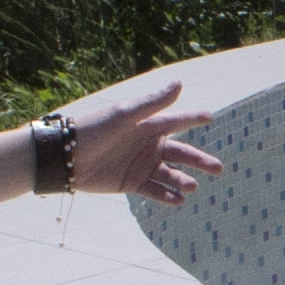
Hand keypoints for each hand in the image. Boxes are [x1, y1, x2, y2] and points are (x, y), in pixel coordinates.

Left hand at [67, 79, 223, 209]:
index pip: (177, 121)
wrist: (66, 156)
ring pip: (170, 174)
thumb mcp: (125, 115)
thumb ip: (153, 103)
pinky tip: (178, 200)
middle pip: (181, 153)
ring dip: (183, 180)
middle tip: (218, 168)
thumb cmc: (94, 130)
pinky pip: (154, 191)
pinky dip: (167, 196)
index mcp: (148, 126)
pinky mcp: (131, 183)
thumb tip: (179, 84)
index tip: (211, 117)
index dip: (193, 118)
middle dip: (200, 161)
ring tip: (191, 186)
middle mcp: (148, 146)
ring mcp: (141, 166)